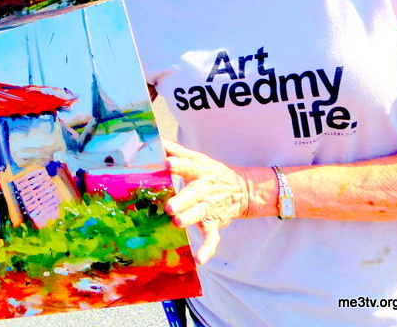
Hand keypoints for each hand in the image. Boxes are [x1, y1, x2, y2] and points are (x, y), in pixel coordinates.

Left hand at [163, 140, 249, 264]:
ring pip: (199, 215)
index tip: (167, 163)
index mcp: (198, 171)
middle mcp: (204, 189)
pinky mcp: (215, 223)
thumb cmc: (210, 172)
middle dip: (182, 200)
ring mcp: (210, 208)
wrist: (243, 189)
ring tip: (177, 222)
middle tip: (169, 206)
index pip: (187, 166)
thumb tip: (154, 139)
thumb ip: (174, 150)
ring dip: (189, 219)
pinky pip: (212, 238)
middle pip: (192, 194)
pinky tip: (200, 258)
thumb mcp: (196, 158)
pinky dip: (208, 249)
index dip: (177, 165)